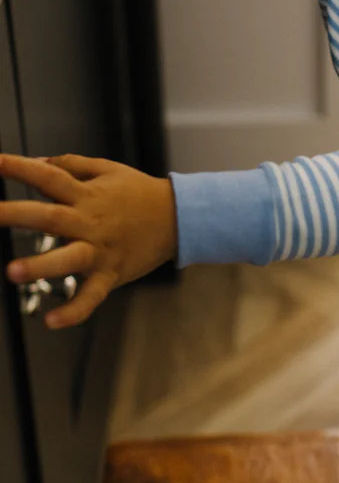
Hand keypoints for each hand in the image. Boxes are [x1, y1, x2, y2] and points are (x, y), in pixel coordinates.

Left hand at [0, 154, 177, 328]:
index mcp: (87, 194)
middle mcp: (90, 221)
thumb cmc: (139, 193)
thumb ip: (71, 165)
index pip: (49, 177)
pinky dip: (74, 310)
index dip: (20, 168)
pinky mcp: (111, 274)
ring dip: (40, 265)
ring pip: (69, 258)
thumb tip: (37, 162)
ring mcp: (101, 250)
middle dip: (16, 215)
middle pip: (50, 217)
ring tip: (13, 271)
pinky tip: (50, 320)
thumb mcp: (107, 170)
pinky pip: (91, 296)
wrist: (178, 217)